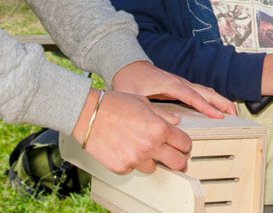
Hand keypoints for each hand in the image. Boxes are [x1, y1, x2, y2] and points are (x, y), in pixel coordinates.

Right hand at [71, 88, 191, 173]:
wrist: (87, 113)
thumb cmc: (114, 104)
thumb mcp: (143, 103)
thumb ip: (163, 114)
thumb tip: (176, 120)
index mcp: (159, 128)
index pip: (185, 144)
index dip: (184, 144)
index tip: (181, 144)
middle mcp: (150, 146)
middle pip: (177, 163)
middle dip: (177, 159)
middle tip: (172, 156)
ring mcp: (135, 159)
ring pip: (154, 168)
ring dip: (150, 160)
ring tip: (139, 146)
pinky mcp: (121, 167)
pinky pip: (132, 168)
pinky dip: (130, 161)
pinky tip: (123, 147)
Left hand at [111, 60, 235, 116]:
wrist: (126, 65)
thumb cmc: (129, 80)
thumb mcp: (135, 96)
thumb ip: (151, 108)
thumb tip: (172, 121)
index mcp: (170, 84)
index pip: (192, 97)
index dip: (206, 107)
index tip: (218, 115)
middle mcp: (178, 82)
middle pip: (204, 91)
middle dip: (220, 102)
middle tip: (234, 113)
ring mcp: (179, 83)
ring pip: (204, 91)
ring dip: (218, 100)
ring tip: (230, 111)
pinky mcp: (178, 86)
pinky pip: (198, 93)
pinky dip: (209, 99)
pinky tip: (214, 108)